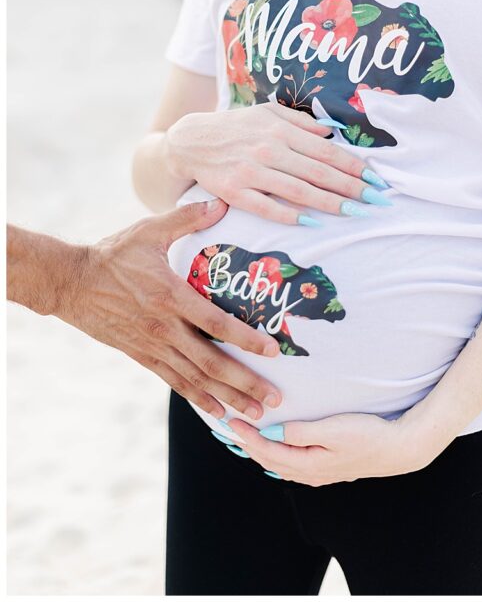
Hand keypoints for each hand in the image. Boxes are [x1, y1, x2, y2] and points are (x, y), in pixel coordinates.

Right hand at [60, 199, 282, 418]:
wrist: (70, 282)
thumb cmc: (113, 254)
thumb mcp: (149, 231)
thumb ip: (187, 218)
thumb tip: (220, 202)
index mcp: (170, 297)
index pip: (216, 323)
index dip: (245, 338)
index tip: (273, 351)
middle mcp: (164, 328)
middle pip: (211, 363)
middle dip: (245, 383)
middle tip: (273, 400)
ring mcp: (153, 346)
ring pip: (195, 379)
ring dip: (227, 398)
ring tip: (254, 415)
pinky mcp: (142, 356)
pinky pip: (175, 382)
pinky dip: (198, 398)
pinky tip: (218, 412)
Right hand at [164, 103, 388, 224]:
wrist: (190, 140)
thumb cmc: (237, 127)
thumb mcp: (268, 112)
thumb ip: (301, 122)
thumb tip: (333, 132)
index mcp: (281, 129)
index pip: (327, 151)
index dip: (354, 166)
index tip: (377, 178)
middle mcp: (268, 149)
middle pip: (319, 172)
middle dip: (352, 187)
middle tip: (377, 200)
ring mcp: (250, 170)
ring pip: (298, 190)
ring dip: (330, 203)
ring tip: (355, 213)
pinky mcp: (233, 190)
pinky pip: (266, 206)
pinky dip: (289, 215)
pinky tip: (312, 223)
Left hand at [226, 411, 428, 485]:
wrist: (397, 448)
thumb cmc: (368, 435)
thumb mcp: (333, 430)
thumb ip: (300, 433)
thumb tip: (273, 432)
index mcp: (307, 464)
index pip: (267, 450)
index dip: (247, 436)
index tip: (231, 420)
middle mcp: (309, 474)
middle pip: (268, 460)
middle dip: (247, 444)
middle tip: (229, 428)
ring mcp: (318, 474)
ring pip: (279, 464)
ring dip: (259, 451)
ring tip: (244, 438)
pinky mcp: (326, 469)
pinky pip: (291, 464)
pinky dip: (276, 455)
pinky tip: (274, 449)